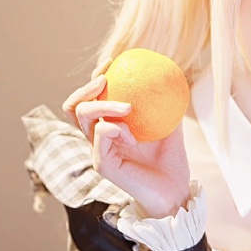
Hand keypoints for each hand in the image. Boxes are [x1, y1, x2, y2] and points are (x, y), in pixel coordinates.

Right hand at [62, 69, 190, 216]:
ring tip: (127, 106)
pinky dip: (112, 129)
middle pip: (75, 105)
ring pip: (82, 117)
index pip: (91, 97)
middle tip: (106, 79)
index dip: (96, 76)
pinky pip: (98, 138)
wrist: (175, 189)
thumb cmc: (171, 160)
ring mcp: (98, 150)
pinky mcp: (102, 164)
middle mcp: (99, 137)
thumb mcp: (170, 123)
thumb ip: (165, 101)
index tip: (114, 61)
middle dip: (86, 87)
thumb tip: (169, 72)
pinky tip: (129, 132)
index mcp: (110, 125)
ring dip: (103, 106)